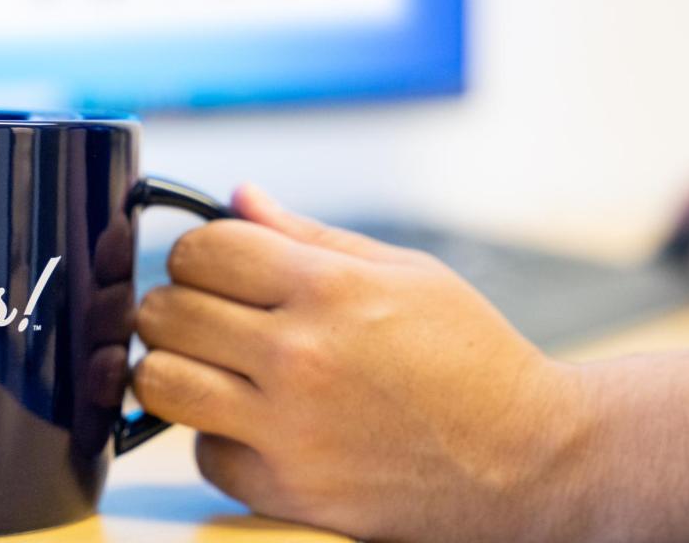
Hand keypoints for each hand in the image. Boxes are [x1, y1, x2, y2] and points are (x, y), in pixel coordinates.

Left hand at [133, 185, 594, 541]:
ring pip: (160, 384)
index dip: (198, 253)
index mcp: (329, 289)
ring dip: (175, 369)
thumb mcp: (406, 272)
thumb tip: (238, 197)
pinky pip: (202, 455)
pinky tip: (255, 425)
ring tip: (210, 367)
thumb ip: (309, 234)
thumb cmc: (473, 360)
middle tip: (206, 317)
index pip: (201, 249)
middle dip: (176, 305)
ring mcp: (289, 430)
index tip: (214, 268)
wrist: (527, 460)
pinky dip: (219, 440)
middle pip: (165, 313)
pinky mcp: (288, 491)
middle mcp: (300, 357)